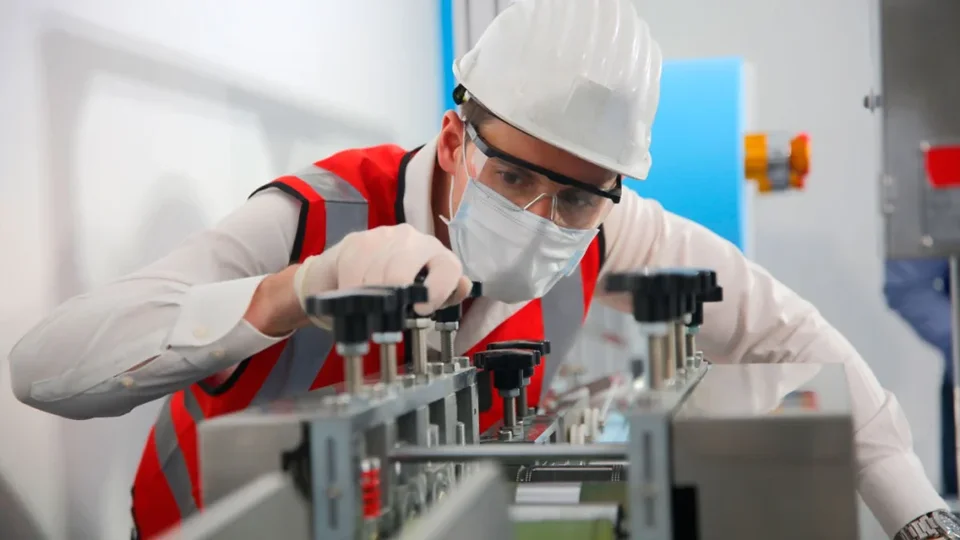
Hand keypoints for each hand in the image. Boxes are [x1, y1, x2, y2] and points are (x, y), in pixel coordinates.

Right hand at [295, 224, 471, 316]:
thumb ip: (447, 295)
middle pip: (401, 272)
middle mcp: (413, 239)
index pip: (447, 267)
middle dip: (392, 297)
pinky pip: (353, 269)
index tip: (422, 309)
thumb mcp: (425, 296)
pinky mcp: (357, 240)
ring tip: (370, 306)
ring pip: (375, 273)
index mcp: (436, 254)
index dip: (437, 290)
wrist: (352, 270)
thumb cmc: (396, 286)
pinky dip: (351, 288)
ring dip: (370, 296)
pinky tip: (353, 295)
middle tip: (387, 314)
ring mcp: (383, 237)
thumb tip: (464, 286)